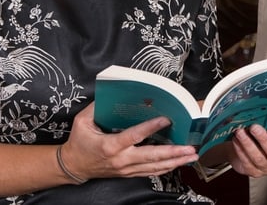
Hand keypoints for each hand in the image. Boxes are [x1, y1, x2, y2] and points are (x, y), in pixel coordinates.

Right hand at [59, 102, 198, 180]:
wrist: (74, 166)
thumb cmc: (79, 142)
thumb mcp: (82, 121)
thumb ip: (96, 107)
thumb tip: (111, 93)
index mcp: (110, 145)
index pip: (135, 135)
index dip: (151, 127)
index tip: (166, 119)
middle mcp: (121, 159)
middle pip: (152, 157)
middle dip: (173, 153)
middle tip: (190, 148)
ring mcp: (127, 169)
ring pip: (155, 167)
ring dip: (175, 162)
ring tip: (191, 155)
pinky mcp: (129, 173)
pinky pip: (151, 172)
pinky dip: (166, 168)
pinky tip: (178, 163)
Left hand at [229, 125, 266, 176]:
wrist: (244, 148)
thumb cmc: (258, 137)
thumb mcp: (266, 130)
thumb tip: (261, 114)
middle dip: (263, 139)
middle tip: (254, 127)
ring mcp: (266, 168)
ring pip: (258, 158)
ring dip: (248, 144)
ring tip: (240, 132)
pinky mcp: (253, 172)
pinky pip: (247, 162)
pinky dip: (240, 150)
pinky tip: (236, 141)